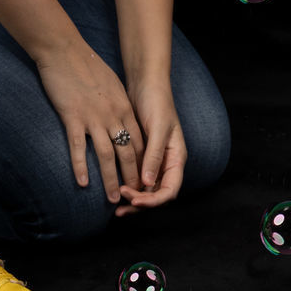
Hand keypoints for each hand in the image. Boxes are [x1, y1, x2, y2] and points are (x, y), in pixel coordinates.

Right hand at [35, 43, 145, 203]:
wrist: (65, 50)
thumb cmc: (87, 65)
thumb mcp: (111, 84)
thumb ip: (118, 103)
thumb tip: (121, 118)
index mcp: (123, 107)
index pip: (138, 142)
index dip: (142, 164)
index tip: (143, 180)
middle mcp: (113, 115)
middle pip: (127, 153)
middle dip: (131, 178)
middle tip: (133, 198)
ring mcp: (93, 118)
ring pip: (106, 156)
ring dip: (110, 180)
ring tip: (112, 199)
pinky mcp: (73, 117)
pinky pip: (78, 148)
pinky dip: (81, 167)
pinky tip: (82, 183)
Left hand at [114, 81, 186, 217]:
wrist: (145, 83)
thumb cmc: (157, 102)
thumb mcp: (159, 128)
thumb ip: (155, 155)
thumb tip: (147, 184)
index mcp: (176, 158)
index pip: (170, 190)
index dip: (154, 201)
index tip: (135, 200)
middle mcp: (166, 163)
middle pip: (157, 194)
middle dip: (140, 204)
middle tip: (120, 207)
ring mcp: (153, 160)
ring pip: (145, 189)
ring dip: (133, 198)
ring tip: (115, 204)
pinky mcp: (140, 154)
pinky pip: (135, 176)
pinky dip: (127, 185)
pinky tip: (114, 187)